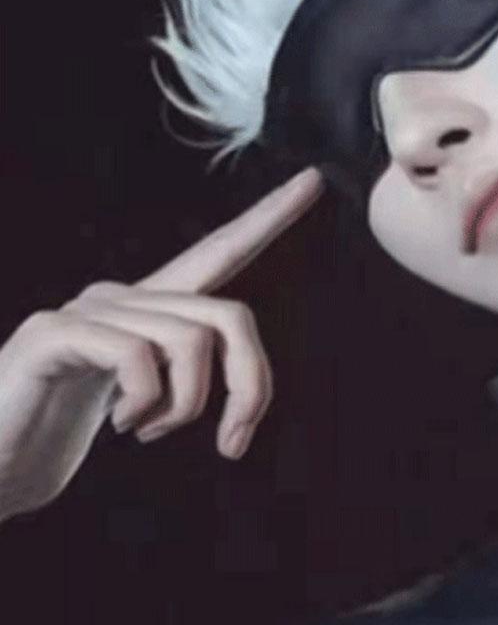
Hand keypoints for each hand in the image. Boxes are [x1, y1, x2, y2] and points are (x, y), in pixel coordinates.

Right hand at [0, 167, 324, 522]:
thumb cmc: (59, 432)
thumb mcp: (145, 403)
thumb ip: (188, 377)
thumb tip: (246, 388)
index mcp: (151, 308)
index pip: (221, 250)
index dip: (268, 218)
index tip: (314, 181)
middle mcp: (124, 295)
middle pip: (231, 317)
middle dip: (252, 386)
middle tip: (233, 444)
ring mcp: (87, 309)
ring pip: (192, 340)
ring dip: (186, 407)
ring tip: (150, 431)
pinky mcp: (55, 334)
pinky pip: (140, 357)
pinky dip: (146, 404)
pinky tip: (120, 424)